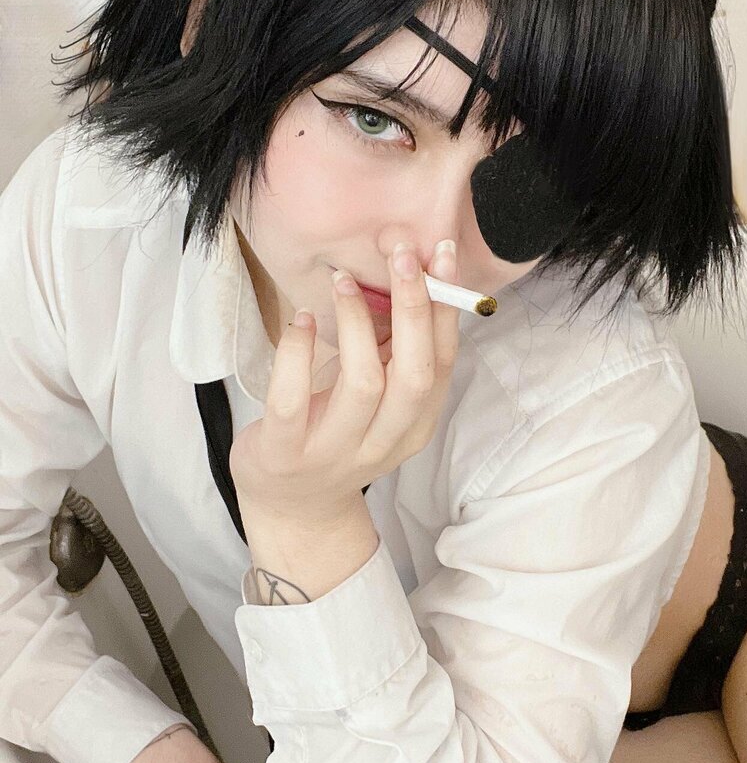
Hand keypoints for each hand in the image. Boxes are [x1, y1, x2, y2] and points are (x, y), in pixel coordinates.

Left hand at [229, 240, 459, 525]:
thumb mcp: (379, 400)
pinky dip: (297, 353)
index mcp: (414, 425)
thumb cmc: (337, 433)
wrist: (294, 508)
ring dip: (357, 323)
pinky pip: (292, 400)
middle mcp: (383, 443)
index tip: (439, 256)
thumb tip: (409, 274)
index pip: (443, 363)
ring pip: (364, 384)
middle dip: (413, 309)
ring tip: (342, 281)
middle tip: (401, 254)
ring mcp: (334, 452)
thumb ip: (395, 352)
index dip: (445, 309)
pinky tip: (301, 320)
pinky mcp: (285, 454)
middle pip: (415, 374)